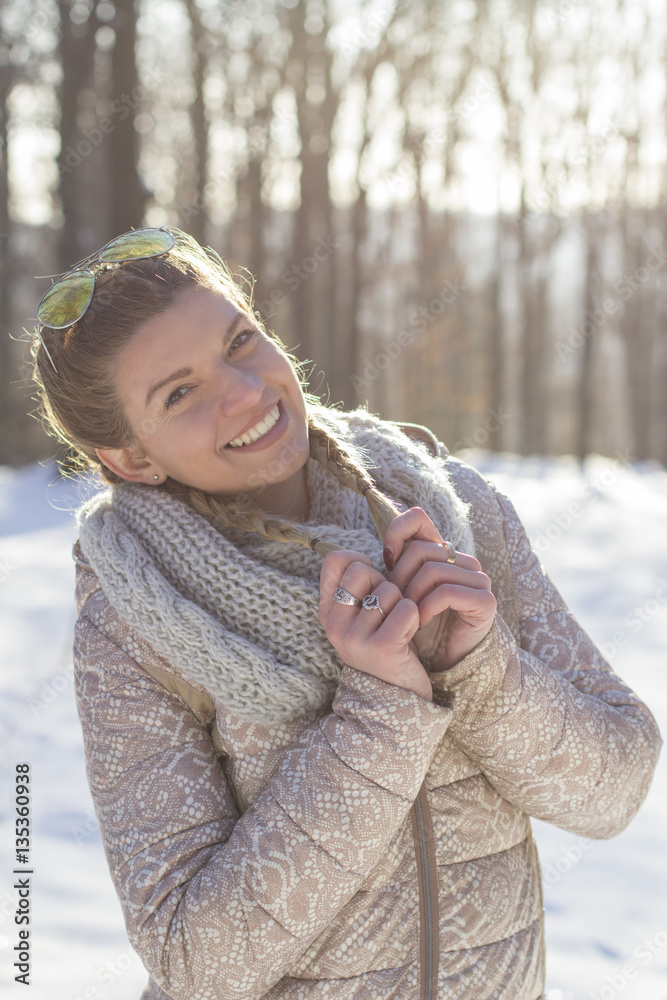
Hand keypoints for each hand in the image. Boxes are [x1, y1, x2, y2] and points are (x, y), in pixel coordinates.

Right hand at [318, 549, 431, 699]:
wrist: (396, 700)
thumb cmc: (385, 648)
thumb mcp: (362, 618)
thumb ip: (358, 589)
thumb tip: (360, 555)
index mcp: (327, 614)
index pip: (335, 560)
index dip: (360, 562)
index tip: (372, 582)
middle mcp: (334, 625)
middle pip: (363, 570)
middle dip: (385, 584)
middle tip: (389, 611)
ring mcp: (355, 637)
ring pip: (390, 590)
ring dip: (403, 606)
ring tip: (398, 630)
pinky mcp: (382, 646)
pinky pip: (407, 609)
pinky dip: (414, 619)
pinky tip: (408, 637)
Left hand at [383, 508, 496, 671]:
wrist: (446, 660)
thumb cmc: (421, 626)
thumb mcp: (403, 592)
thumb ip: (396, 567)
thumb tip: (385, 549)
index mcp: (444, 553)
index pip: (418, 519)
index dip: (396, 532)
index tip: (386, 560)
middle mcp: (464, 561)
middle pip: (421, 549)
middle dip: (401, 577)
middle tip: (397, 601)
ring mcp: (478, 579)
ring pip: (432, 570)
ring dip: (412, 595)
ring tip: (407, 614)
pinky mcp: (484, 600)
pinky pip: (446, 592)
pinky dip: (427, 608)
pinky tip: (420, 622)